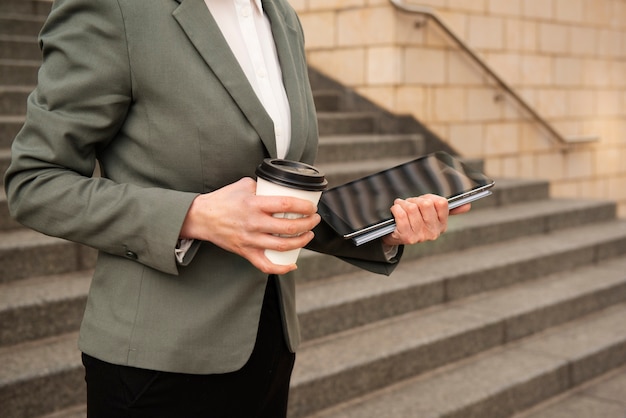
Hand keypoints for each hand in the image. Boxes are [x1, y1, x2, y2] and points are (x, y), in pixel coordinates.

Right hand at [179, 177, 320, 273]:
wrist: (201, 217)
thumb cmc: (222, 200)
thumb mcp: (243, 185)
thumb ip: (262, 186)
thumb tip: (280, 188)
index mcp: (254, 204)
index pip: (286, 205)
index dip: (304, 207)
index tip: (312, 207)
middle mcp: (253, 223)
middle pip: (288, 228)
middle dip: (308, 224)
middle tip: (314, 220)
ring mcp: (250, 240)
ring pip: (282, 246)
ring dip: (301, 241)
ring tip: (308, 235)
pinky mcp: (245, 252)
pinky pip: (265, 265)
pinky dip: (281, 268)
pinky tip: (292, 264)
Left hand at [381, 194, 470, 245]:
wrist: (396, 236)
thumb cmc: (414, 221)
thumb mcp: (431, 215)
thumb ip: (448, 209)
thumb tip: (467, 205)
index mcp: (442, 224)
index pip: (442, 203)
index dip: (429, 197)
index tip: (423, 201)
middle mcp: (433, 232)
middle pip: (426, 203)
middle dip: (415, 200)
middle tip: (409, 204)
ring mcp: (420, 236)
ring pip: (412, 208)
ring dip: (403, 203)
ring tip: (401, 206)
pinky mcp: (406, 237)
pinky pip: (401, 214)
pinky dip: (396, 208)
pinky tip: (395, 210)